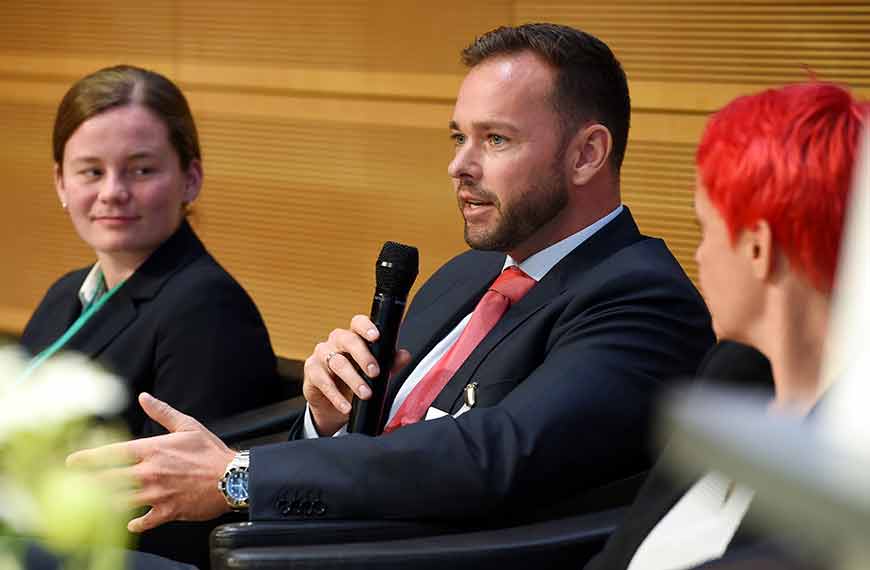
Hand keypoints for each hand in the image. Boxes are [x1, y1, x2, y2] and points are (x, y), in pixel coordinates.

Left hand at [67, 392, 235, 532]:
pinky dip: (134, 524)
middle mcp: (149, 472)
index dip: (88, 458)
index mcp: (152, 449)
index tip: (71, 462)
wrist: (232, 478)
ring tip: (91, 507)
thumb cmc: (211, 452)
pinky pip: (142, 522)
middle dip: (87, 484)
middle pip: (108, 480)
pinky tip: (129, 523)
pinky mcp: (167, 512)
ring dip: (103, 505)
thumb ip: (162, 412)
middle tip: (72, 487)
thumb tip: (144, 397)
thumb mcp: (188, 426)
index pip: (112, 453)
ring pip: (119, 502)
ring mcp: (156, 494)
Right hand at [303, 315, 410, 435]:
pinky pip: (322, 381)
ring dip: (353, 379)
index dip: (366, 327)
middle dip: (363, 356)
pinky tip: (346, 406)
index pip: (358, 323)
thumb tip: (405, 355)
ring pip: (336, 362)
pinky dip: (336, 396)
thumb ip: (390, 363)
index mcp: (353, 336)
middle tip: (375, 373)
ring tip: (366, 394)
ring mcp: (321, 355)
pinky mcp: (311, 372)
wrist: (334, 404)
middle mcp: (335, 342)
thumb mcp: (374, 373)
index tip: (376, 337)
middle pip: (347, 340)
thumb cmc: (355, 381)